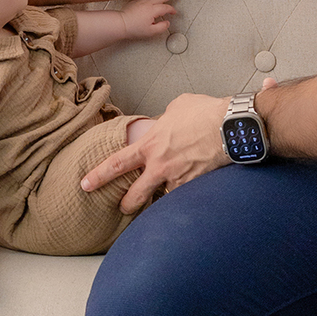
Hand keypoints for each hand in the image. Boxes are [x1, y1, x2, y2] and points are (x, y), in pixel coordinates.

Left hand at [81, 92, 229, 213]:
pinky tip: (186, 198)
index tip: (86, 184)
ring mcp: (178, 179)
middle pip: (134, 195)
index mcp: (150, 144)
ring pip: (160, 201)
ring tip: (161, 202)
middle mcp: (160, 166)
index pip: (115, 163)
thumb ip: (163, 120)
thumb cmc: (205, 112)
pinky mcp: (196, 187)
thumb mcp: (176, 108)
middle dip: (126, 204)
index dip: (98, 176)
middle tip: (122, 207)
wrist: (230, 126)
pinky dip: (183, 199)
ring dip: (159, 202)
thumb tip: (163, 123)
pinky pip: (184, 198)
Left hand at [120, 0, 177, 40]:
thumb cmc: (134, 28)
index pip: (165, 8)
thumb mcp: (151, 32)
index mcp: (152, 10)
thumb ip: (161, 27)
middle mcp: (148, 3)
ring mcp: (141, 0)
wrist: (121, 23)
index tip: (174, 12)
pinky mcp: (135, 0)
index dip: (171, 10)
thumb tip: (167, 22)